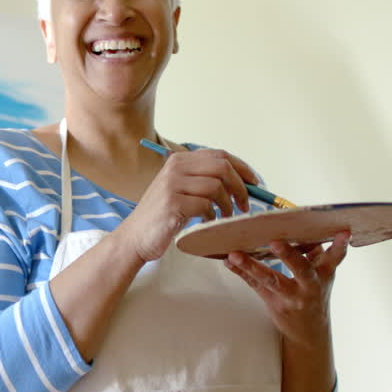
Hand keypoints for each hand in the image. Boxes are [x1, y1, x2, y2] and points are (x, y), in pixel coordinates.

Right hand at [118, 149, 257, 262]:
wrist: (136, 237)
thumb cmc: (163, 216)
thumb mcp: (182, 189)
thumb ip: (204, 179)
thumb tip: (244, 180)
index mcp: (179, 160)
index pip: (219, 155)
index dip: (242, 167)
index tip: (255, 183)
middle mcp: (175, 167)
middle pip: (222, 167)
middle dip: (240, 186)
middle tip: (244, 204)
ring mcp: (172, 184)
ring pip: (216, 186)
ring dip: (227, 204)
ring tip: (224, 216)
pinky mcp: (172, 203)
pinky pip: (206, 205)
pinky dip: (212, 215)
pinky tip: (206, 221)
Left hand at [224, 232, 349, 346]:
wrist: (309, 333)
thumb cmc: (313, 295)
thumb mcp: (321, 276)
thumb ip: (314, 254)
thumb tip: (306, 229)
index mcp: (324, 275)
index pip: (335, 259)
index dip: (339, 246)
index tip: (342, 233)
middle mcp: (310, 286)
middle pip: (302, 270)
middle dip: (289, 257)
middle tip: (275, 243)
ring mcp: (292, 297)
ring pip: (271, 280)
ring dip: (252, 266)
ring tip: (235, 254)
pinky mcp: (274, 303)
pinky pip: (255, 285)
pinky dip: (241, 272)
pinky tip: (229, 262)